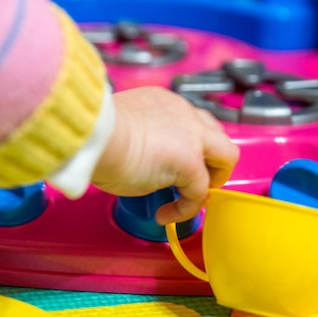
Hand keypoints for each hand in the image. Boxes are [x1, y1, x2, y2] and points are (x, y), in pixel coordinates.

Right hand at [91, 86, 238, 224]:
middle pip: (217, 135)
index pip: (192, 121)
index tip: (172, 164)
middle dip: (209, 161)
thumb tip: (138, 160)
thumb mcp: (121, 130)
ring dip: (209, 180)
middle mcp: (184, 112)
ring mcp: (192, 135)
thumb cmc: (93, 134)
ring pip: (226, 157)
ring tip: (187, 198)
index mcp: (164, 102)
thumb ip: (139, 139)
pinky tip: (164, 214)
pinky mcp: (190, 161)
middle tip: (188, 183)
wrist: (92, 136)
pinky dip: (185, 208)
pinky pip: (199, 191)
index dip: (190, 145)